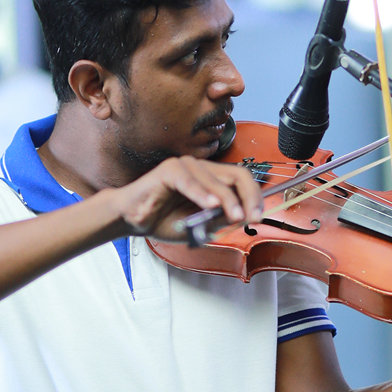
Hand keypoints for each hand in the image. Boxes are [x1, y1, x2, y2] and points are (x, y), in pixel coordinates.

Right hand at [102, 156, 264, 239]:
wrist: (132, 220)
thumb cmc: (162, 219)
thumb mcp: (199, 225)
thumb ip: (219, 219)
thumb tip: (243, 216)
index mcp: (211, 179)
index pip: (242, 181)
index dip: (255, 197)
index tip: (259, 215)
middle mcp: (202, 169)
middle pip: (237, 175)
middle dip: (249, 197)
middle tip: (252, 216)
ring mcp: (186, 166)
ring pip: (217, 181)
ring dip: (228, 200)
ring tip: (234, 217)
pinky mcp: (169, 169)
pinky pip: (190, 181)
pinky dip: (201, 194)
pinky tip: (210, 205)